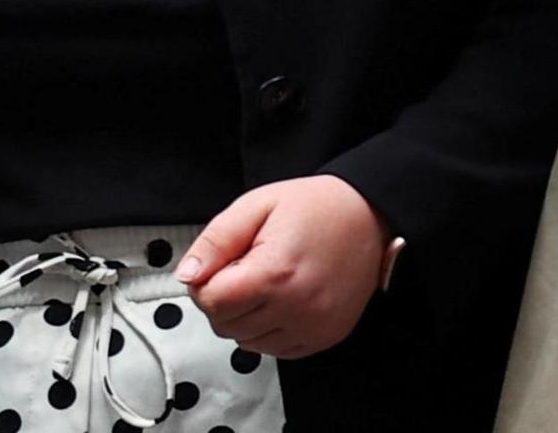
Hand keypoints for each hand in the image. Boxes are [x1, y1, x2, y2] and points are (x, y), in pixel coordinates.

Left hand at [179, 175, 393, 358]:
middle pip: (226, 326)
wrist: (369, 216)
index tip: (218, 265)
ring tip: (265, 282)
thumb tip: (188, 275)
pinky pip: (276, 351)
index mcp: (274, 273)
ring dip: (244, 318)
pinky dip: (268, 330)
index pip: (212, 302)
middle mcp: (296, 307)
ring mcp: (314, 327)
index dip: (204, 283)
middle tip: (242, 269)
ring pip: (248, 343)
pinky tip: (280, 300)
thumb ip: (216, 242)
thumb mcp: (256, 206)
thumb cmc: (315, 207)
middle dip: (222, 300)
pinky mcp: (325, 337)